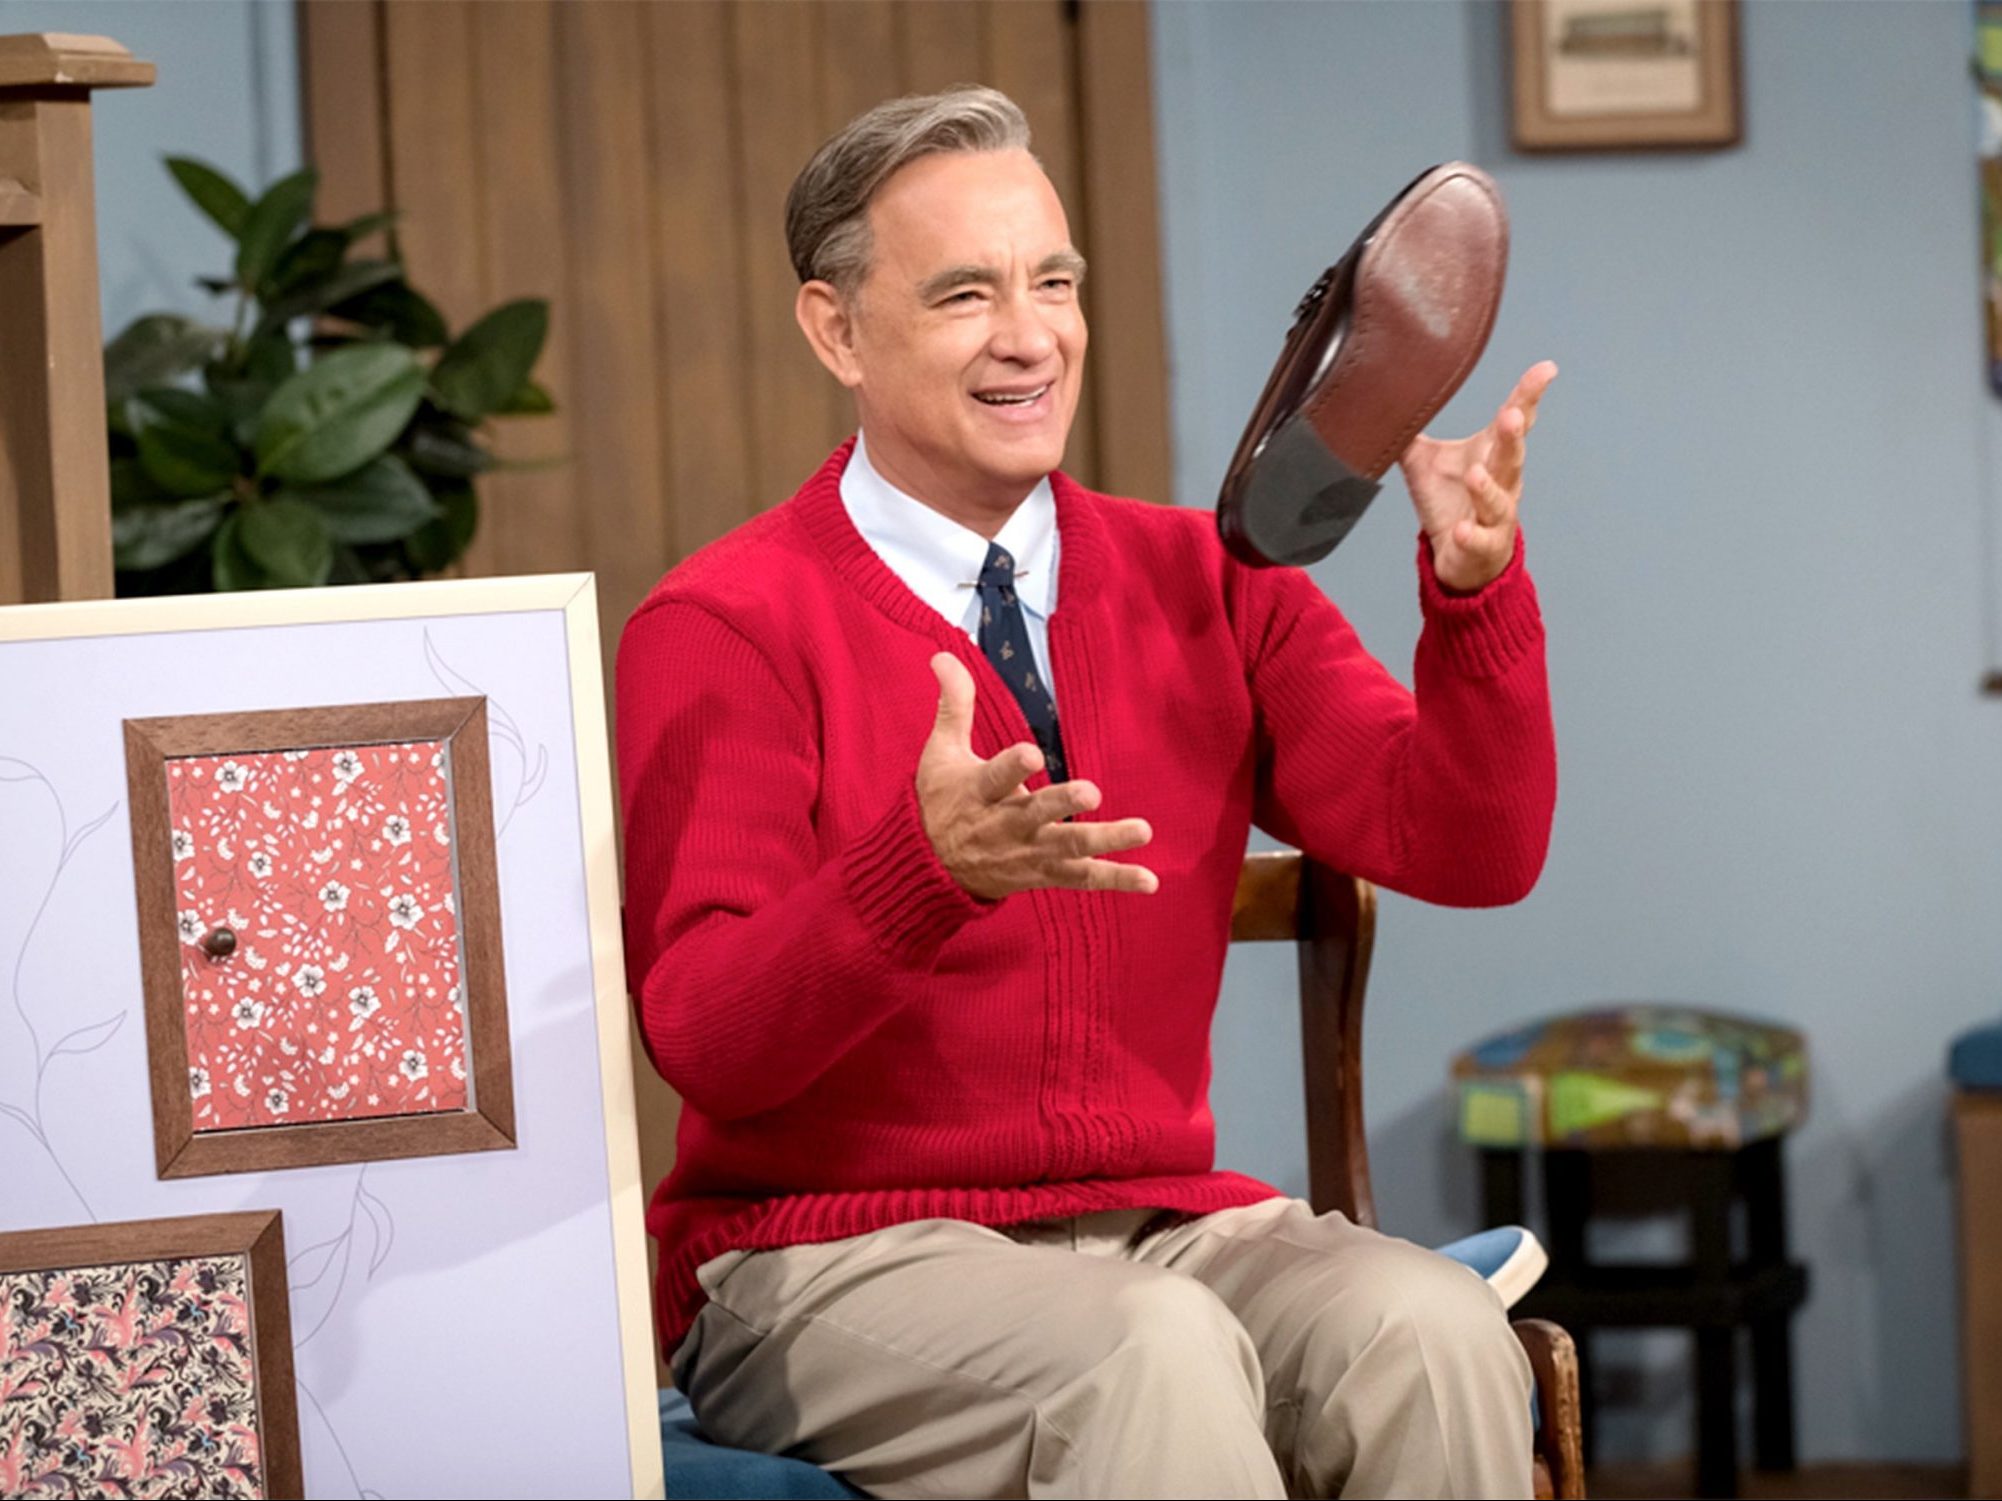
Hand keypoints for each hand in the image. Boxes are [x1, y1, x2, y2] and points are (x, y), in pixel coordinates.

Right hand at [917, 652, 1158, 899]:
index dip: (1012, 767)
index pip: (995, 778)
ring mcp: (1028, 852)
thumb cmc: (941, 801)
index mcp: (979, 792)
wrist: (932, 869)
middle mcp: (1005, 825)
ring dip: (1106, 840)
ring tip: (1142, 830)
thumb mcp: (941, 752)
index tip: (1031, 754)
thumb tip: (944, 654)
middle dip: (1063, 804)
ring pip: (1068, 847)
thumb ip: (954, 704)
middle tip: (1091, 793)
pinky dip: (1116, 879)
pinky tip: (1150, 881)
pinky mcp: (1044, 873)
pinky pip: (1082, 878)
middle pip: (1037, 814)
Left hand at [1398, 360, 1556, 591]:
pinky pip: (1479, 540)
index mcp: (1492, 454)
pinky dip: (1470, 535)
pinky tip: (1460, 531)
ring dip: (1487, 487)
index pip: (1514, 418)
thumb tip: (1385, 402)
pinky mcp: (1484, 546)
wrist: (1461, 557)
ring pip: (1497, 499)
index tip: (1546, 370)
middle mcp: (1502, 481)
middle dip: (1513, 436)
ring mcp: (1496, 516)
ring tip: (1475, 474)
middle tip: (1512, 416)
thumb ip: (1408, 433)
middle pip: (1511, 455)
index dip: (1529, 394)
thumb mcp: (1423, 462)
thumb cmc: (1450, 503)